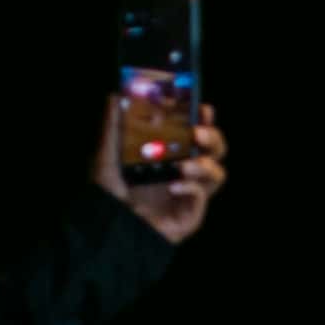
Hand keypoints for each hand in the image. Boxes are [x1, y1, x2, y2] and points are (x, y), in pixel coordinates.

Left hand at [97, 101, 227, 245]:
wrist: (110, 227)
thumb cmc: (111, 193)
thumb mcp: (107, 155)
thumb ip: (112, 127)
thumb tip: (115, 97)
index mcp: (172, 154)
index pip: (196, 133)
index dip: (205, 119)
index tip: (202, 108)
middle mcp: (185, 172)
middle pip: (216, 151)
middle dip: (213, 138)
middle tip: (197, 133)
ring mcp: (191, 194)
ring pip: (218, 174)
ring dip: (205, 165)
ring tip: (184, 165)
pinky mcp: (191, 214)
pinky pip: (202, 198)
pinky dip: (191, 188)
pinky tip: (173, 186)